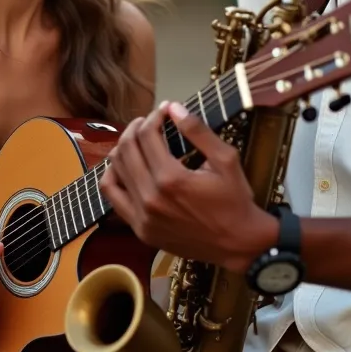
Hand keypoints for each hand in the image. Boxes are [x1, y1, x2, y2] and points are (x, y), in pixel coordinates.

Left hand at [100, 102, 274, 271]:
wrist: (237, 243)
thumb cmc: (234, 199)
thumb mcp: (225, 159)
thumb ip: (197, 131)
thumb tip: (173, 107)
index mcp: (171, 179)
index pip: (147, 135)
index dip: (154, 116)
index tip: (164, 111)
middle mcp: (150, 198)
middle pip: (127, 149)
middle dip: (136, 127)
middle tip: (148, 120)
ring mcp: (142, 216)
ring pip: (116, 169)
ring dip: (124, 147)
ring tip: (137, 139)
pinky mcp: (140, 230)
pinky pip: (113, 196)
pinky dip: (114, 176)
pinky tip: (125, 166)